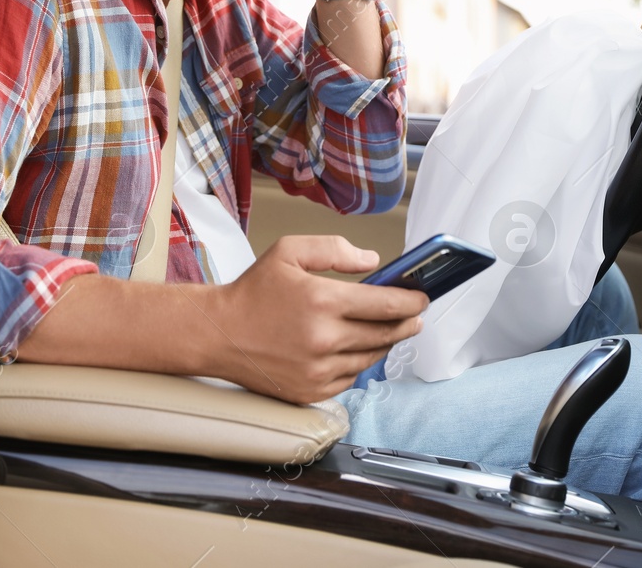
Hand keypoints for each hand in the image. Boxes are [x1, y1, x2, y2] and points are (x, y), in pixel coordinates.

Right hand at [206, 235, 426, 403]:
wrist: (218, 335)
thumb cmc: (253, 292)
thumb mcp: (289, 252)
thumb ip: (335, 249)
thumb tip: (373, 261)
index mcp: (322, 301)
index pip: (386, 305)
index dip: (412, 301)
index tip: (422, 298)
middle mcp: (324, 339)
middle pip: (385, 334)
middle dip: (406, 323)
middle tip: (415, 316)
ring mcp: (318, 370)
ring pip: (370, 358)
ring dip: (383, 343)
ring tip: (386, 330)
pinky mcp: (311, 392)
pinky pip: (350, 378)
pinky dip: (358, 363)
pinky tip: (354, 349)